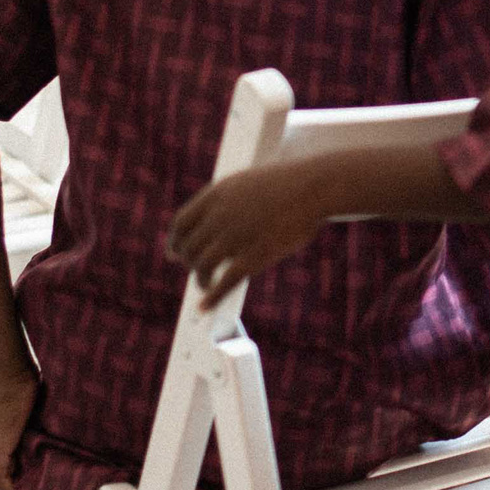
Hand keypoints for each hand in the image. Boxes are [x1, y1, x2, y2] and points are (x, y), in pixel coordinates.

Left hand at [0, 363, 39, 489]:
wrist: (6, 370)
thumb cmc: (8, 380)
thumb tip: (16, 443)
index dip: (11, 457)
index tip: (21, 441)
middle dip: (15, 464)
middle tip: (24, 437)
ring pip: (5, 482)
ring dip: (20, 469)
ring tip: (24, 439)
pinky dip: (23, 486)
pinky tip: (32, 465)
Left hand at [168, 162, 336, 306]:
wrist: (315, 187)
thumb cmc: (289, 185)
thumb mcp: (249, 183)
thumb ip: (228, 202)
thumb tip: (216, 222)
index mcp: (216, 194)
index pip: (181, 222)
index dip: (175, 240)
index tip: (174, 252)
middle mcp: (220, 215)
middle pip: (189, 246)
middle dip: (188, 261)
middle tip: (196, 270)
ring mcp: (235, 236)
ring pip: (202, 265)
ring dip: (200, 279)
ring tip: (204, 285)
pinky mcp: (253, 255)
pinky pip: (224, 282)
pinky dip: (212, 297)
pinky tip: (205, 306)